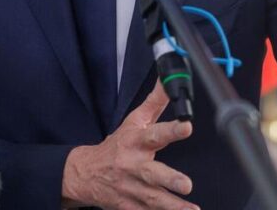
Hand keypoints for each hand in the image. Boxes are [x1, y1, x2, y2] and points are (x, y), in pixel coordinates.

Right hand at [61, 84, 197, 209]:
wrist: (85, 173)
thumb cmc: (116, 145)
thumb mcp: (134, 121)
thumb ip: (155, 102)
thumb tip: (169, 80)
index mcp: (135, 142)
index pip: (154, 133)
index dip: (171, 130)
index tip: (187, 126)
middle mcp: (133, 166)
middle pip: (152, 173)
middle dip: (169, 179)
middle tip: (186, 184)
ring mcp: (130, 188)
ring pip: (151, 199)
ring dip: (171, 205)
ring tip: (191, 208)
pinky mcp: (128, 206)